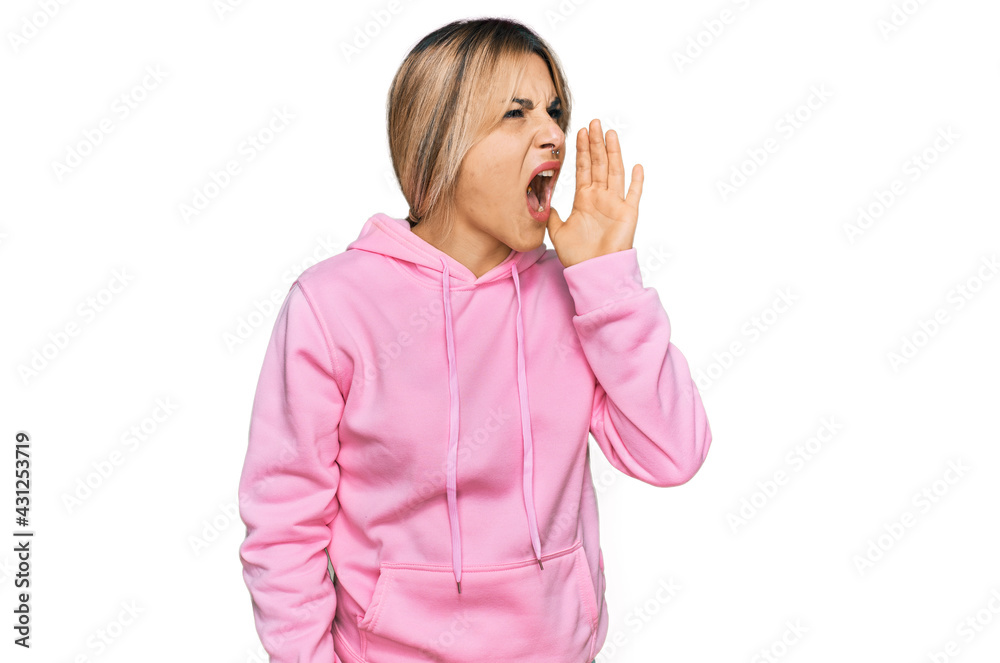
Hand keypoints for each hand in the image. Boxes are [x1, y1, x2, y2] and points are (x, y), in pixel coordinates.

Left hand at [547, 118, 643, 267]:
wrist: (592, 272)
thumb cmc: (577, 256)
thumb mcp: (557, 232)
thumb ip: (552, 215)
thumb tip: (544, 203)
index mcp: (584, 199)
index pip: (583, 169)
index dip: (582, 151)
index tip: (579, 133)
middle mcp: (600, 198)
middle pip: (598, 164)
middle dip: (595, 144)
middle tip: (593, 123)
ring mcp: (615, 204)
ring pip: (614, 172)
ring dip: (613, 152)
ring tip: (609, 133)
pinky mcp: (628, 214)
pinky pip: (634, 194)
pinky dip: (637, 180)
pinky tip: (637, 165)